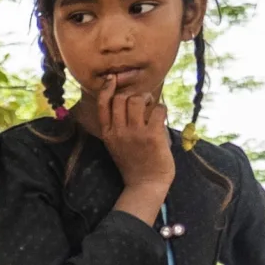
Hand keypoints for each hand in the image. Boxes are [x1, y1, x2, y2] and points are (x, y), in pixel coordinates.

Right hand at [94, 73, 176, 206]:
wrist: (145, 185)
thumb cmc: (134, 164)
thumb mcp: (118, 146)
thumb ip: (119, 126)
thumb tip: (132, 101)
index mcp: (108, 134)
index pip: (103, 106)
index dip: (107, 89)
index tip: (113, 79)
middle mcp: (119, 132)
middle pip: (120, 98)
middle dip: (133, 95)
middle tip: (143, 103)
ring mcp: (135, 133)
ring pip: (137, 100)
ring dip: (147, 99)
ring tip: (152, 108)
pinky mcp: (152, 135)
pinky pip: (158, 109)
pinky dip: (162, 109)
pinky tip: (162, 118)